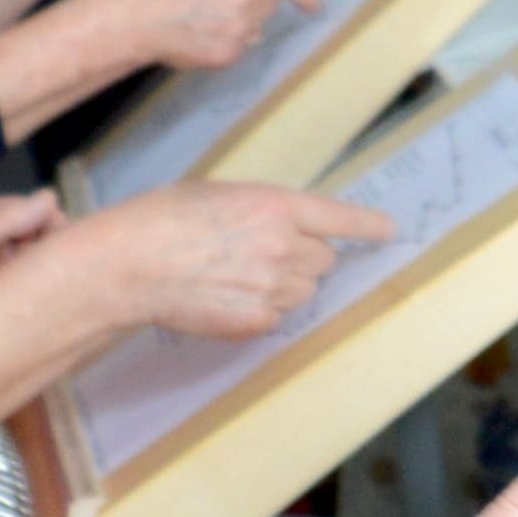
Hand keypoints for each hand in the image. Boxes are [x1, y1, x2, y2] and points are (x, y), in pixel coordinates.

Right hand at [41, 0, 321, 74]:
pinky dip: (224, 42)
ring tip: (201, 17)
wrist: (134, 16)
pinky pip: (237, 47)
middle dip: (254, 1)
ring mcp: (241, 29)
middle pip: (268, 3)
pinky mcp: (228, 54)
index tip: (313, 4)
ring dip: (239, 22)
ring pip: (253, 27)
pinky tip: (196, 35)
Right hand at [72, 179, 390, 339]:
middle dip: (305, 258)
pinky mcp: (257, 321)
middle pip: (324, 260)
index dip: (367, 227)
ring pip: (303, 291)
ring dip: (284, 285)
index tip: (388, 233)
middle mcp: (283, 246)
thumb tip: (285, 227)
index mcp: (275, 205)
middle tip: (265, 254)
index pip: (339, 218)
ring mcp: (272, 288)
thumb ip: (262, 210)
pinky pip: (276, 317)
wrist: (129, 264)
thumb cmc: (162, 219)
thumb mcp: (218, 195)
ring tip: (235, 275)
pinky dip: (260, 310)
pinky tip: (224, 297)